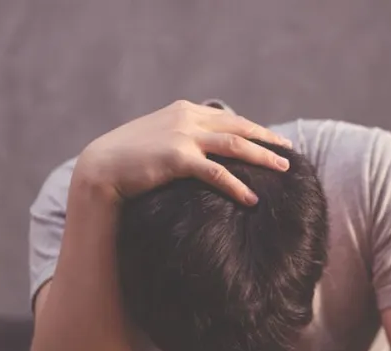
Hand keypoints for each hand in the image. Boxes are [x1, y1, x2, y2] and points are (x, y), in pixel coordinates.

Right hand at [76, 99, 291, 205]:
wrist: (100, 168)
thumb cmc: (130, 160)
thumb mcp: (161, 140)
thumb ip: (185, 138)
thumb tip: (207, 153)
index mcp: (185, 110)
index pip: (230, 118)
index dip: (256, 130)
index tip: (276, 141)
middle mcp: (187, 117)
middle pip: (239, 128)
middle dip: (267, 140)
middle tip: (289, 154)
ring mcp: (182, 135)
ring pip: (234, 146)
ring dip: (262, 158)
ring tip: (283, 171)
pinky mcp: (176, 157)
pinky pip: (216, 173)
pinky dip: (237, 185)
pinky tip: (251, 199)